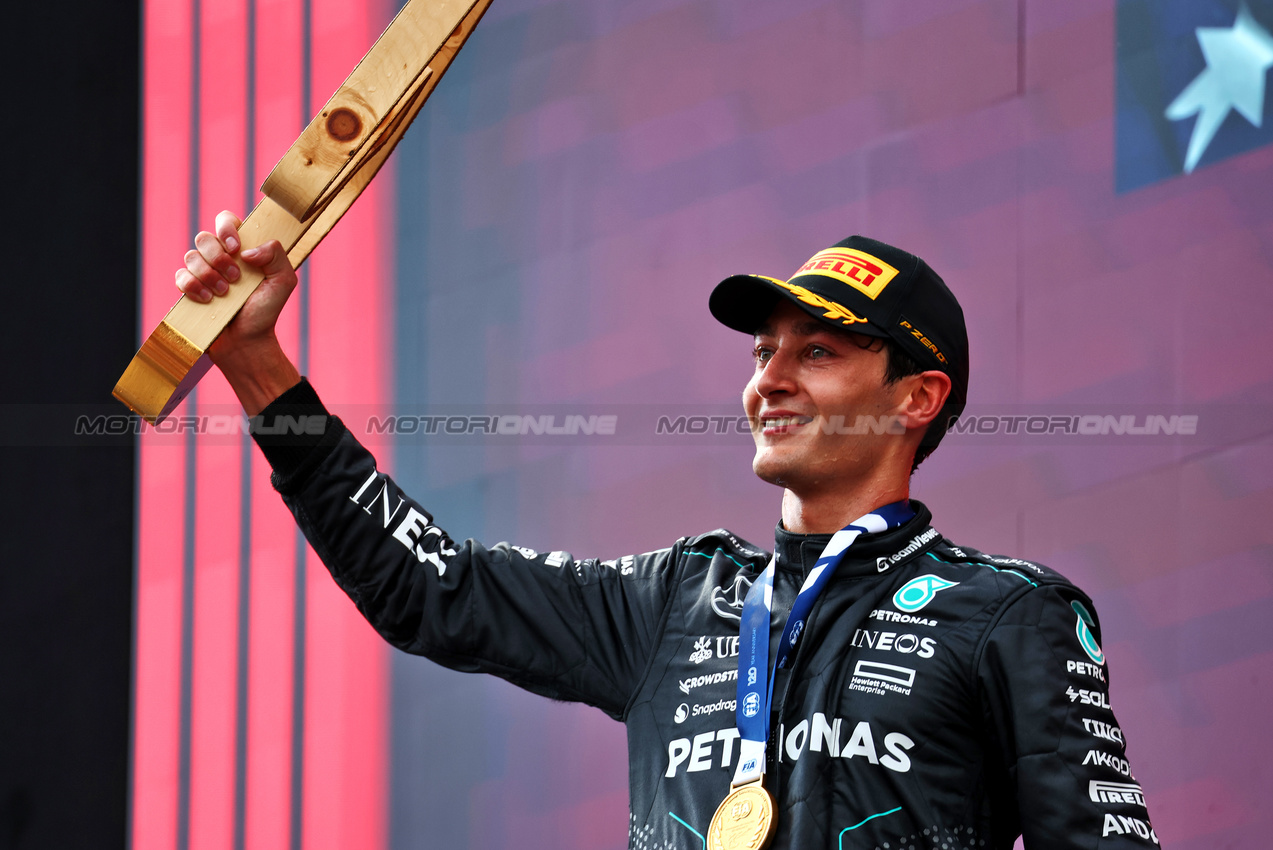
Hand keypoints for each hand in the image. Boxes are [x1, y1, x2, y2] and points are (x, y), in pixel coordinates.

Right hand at [175, 210, 300, 413]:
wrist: (247, 342)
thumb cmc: (266, 311)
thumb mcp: (283, 281)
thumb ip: (276, 255)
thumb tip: (247, 251)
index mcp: (242, 250)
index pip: (226, 221)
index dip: (226, 229)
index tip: (236, 249)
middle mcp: (220, 257)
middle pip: (204, 237)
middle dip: (218, 258)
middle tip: (235, 279)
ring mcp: (203, 273)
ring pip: (190, 256)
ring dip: (208, 275)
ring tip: (224, 294)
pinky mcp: (189, 289)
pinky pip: (180, 276)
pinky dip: (192, 287)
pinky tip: (207, 300)